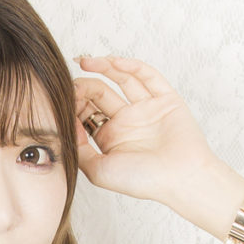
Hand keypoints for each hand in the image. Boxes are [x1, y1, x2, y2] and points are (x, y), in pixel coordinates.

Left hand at [71, 56, 229, 214]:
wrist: (180, 179)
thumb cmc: (143, 181)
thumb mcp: (98, 171)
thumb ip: (79, 150)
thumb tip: (65, 125)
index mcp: (111, 138)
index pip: (86, 112)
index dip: (73, 104)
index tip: (62, 101)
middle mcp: (127, 121)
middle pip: (100, 94)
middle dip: (84, 86)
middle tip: (73, 84)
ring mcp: (146, 109)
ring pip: (122, 80)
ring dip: (104, 67)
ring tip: (85, 61)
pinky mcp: (166, 99)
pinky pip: (149, 76)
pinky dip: (132, 67)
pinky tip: (115, 63)